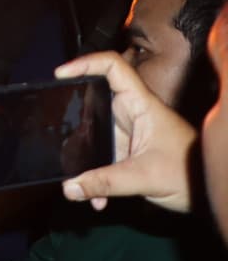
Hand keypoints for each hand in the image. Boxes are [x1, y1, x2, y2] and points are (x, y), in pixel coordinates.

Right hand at [56, 52, 196, 211]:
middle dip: (73, 113)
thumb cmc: (189, 174)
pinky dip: (95, 176)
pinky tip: (96, 197)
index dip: (85, 62)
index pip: (112, 67)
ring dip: (83, 154)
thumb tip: (69, 187)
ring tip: (73, 173)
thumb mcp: (144, 177)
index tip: (60, 75)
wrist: (208, 195)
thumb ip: (105, 183)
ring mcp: (128, 133)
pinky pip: (101, 156)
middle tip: (52, 124)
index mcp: (140, 105)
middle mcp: (131, 114)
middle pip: (94, 98)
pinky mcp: (127, 152)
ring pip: (94, 131)